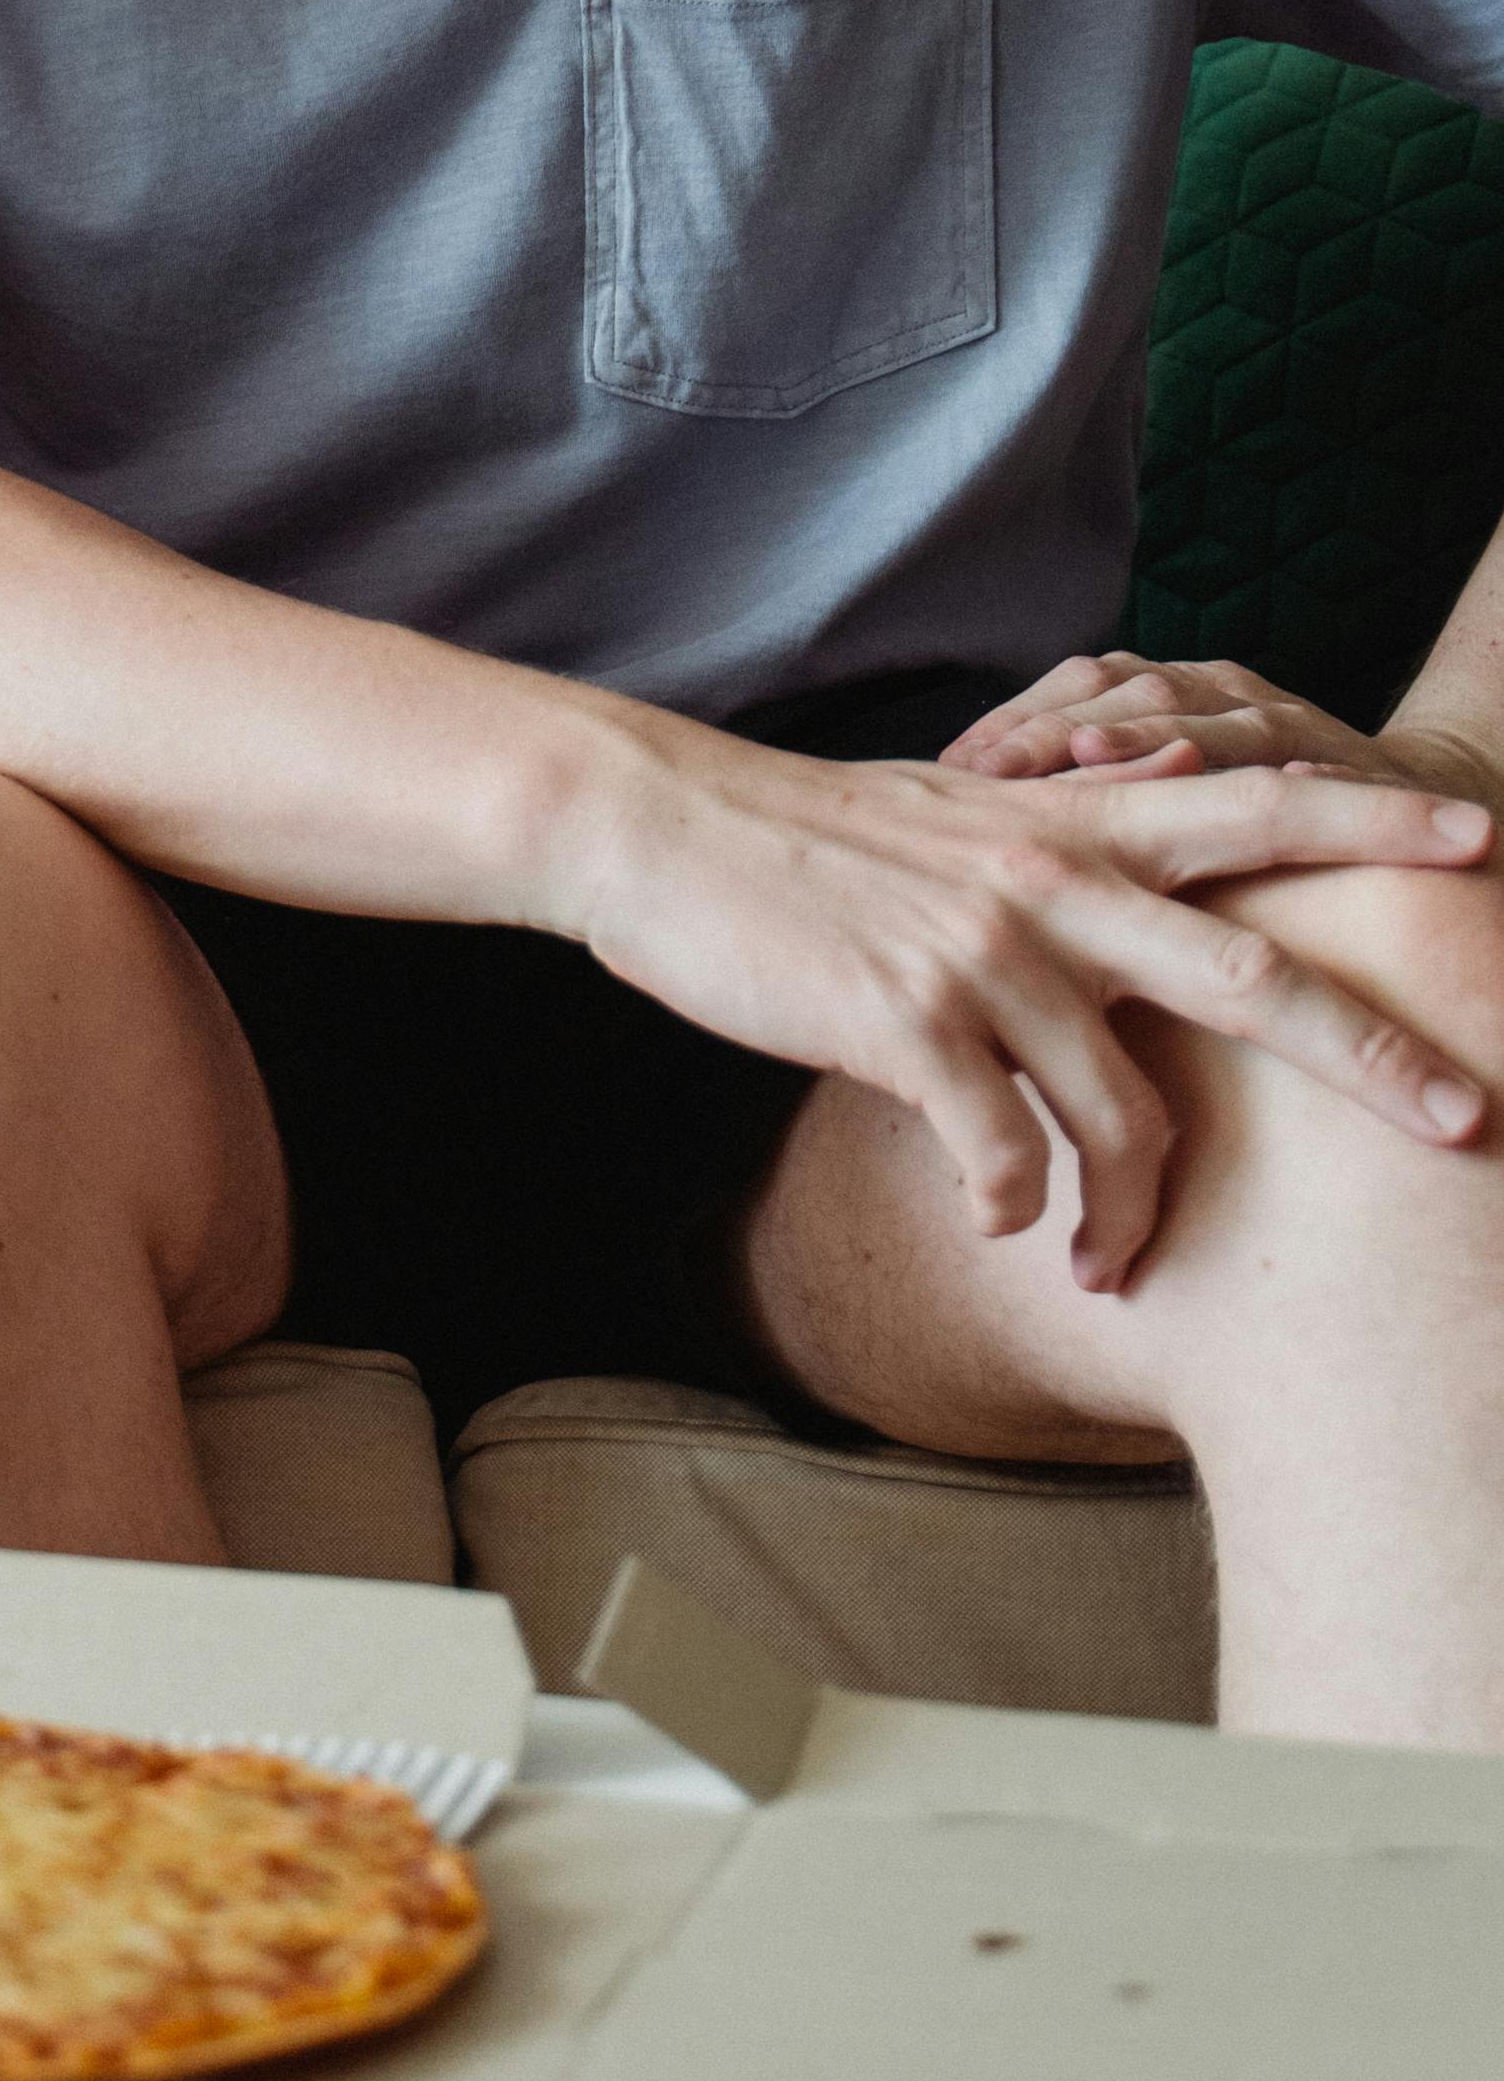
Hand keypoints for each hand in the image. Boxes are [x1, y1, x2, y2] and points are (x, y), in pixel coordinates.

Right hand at [563, 707, 1499, 1290]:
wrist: (659, 830)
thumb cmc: (805, 836)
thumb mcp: (955, 812)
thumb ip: (1061, 832)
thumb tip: (1144, 843)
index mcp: (1071, 825)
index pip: (1253, 811)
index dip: (1369, 828)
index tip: (1480, 847)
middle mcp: (1050, 883)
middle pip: (1253, 977)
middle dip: (1376, 1058)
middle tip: (1471, 1125)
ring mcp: (984, 954)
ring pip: (1124, 1114)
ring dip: (1131, 1217)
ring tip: (1111, 1269)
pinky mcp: (908, 1023)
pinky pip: (1005, 1156)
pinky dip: (1015, 1206)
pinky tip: (995, 1219)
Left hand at [942, 646, 1503, 817]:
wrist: (1406, 814)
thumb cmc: (1249, 830)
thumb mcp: (1157, 819)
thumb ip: (1076, 822)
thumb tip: (959, 846)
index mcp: (1163, 698)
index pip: (1074, 689)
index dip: (1012, 722)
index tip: (946, 769)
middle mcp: (1219, 695)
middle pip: (1129, 696)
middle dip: (1054, 730)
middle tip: (989, 771)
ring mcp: (1292, 725)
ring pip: (1221, 720)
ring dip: (1161, 736)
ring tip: (1097, 762)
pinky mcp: (1369, 769)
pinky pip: (1341, 762)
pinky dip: (1315, 767)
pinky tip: (1290, 775)